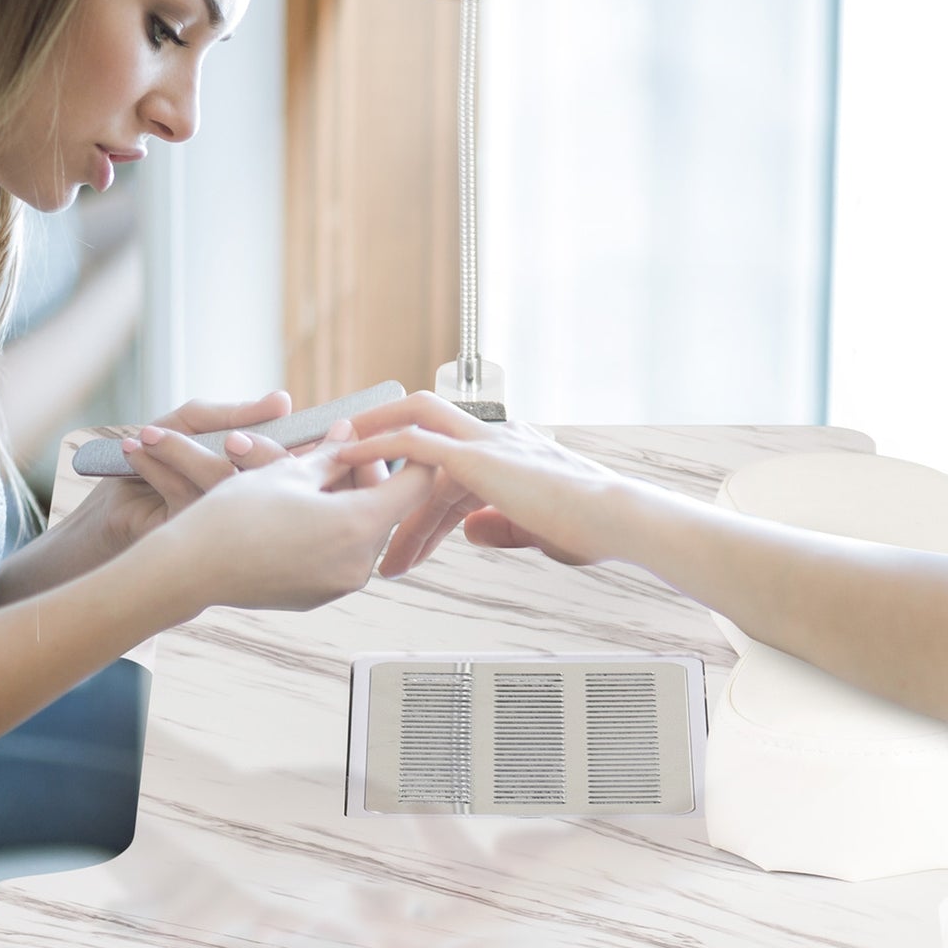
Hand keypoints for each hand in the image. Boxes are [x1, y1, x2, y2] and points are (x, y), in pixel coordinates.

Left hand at [84, 390, 295, 553]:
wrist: (108, 505)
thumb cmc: (155, 460)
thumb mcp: (191, 425)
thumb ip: (233, 415)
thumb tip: (283, 402)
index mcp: (256, 479)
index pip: (291, 462)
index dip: (293, 440)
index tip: (281, 414)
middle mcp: (245, 506)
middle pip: (272, 477)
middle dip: (254, 447)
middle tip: (232, 437)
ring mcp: (219, 526)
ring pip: (222, 481)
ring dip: (184, 450)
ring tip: (151, 434)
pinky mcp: (189, 537)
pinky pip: (185, 494)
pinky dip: (157, 465)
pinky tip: (135, 450)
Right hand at [168, 421, 435, 610]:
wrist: (191, 568)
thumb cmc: (234, 516)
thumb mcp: (286, 472)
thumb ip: (329, 453)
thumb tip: (351, 433)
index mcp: (358, 524)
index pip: (416, 483)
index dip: (412, 454)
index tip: (396, 437)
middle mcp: (359, 562)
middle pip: (389, 509)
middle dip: (370, 476)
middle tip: (340, 451)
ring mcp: (341, 584)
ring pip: (365, 532)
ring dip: (351, 502)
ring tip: (313, 478)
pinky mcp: (321, 595)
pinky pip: (342, 555)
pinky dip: (333, 528)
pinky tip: (301, 510)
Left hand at [335, 391, 631, 575]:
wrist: (617, 522)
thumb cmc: (590, 529)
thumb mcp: (534, 530)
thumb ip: (500, 525)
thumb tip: (471, 530)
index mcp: (505, 453)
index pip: (443, 463)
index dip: (410, 493)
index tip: (382, 516)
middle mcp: (492, 438)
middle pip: (420, 417)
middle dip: (377, 432)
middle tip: (338, 457)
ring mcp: (484, 442)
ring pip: (412, 422)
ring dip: (369, 439)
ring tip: (329, 459)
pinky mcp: (477, 455)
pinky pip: (415, 442)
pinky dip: (378, 447)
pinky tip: (349, 458)